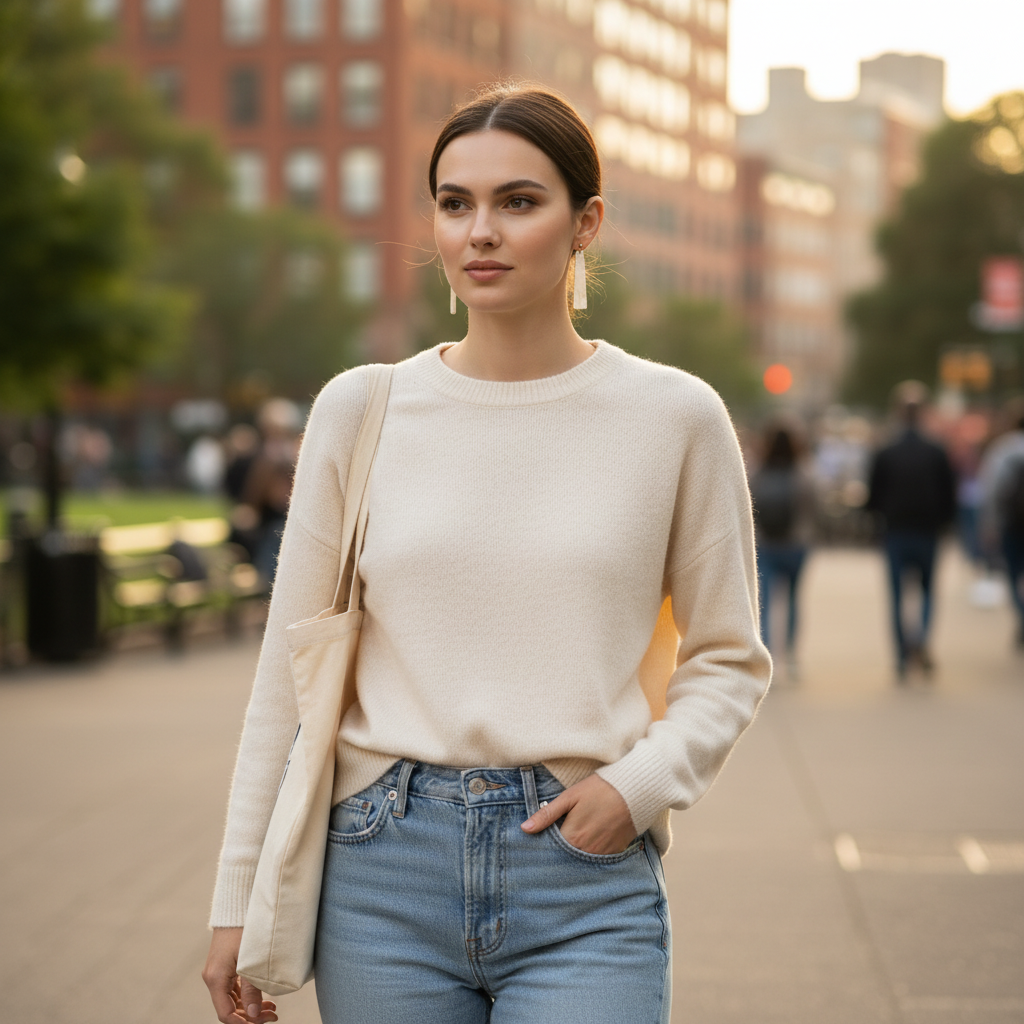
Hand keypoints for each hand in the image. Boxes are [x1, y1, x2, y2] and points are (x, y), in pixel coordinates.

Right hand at [202, 927, 278, 1023]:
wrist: (236, 906)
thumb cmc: (244, 929)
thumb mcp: (250, 960)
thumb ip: (252, 988)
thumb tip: (254, 1014)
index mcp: (216, 979)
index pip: (226, 1013)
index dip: (243, 1023)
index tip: (262, 1023)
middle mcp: (213, 978)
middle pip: (229, 1008)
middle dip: (251, 1016)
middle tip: (273, 1015)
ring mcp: (217, 972)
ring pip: (232, 999)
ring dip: (250, 1006)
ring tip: (272, 1008)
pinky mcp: (224, 966)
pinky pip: (234, 988)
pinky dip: (247, 995)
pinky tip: (263, 995)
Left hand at [521, 774, 636, 854]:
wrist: (634, 790)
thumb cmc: (599, 789)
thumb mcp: (569, 797)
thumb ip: (546, 815)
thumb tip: (524, 829)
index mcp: (572, 837)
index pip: (551, 850)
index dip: (546, 844)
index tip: (543, 839)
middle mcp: (586, 851)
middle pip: (566, 857)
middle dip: (560, 851)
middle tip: (560, 838)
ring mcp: (602, 854)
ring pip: (582, 860)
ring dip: (576, 853)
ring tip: (578, 837)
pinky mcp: (615, 852)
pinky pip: (598, 859)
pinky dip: (592, 852)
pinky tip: (592, 839)